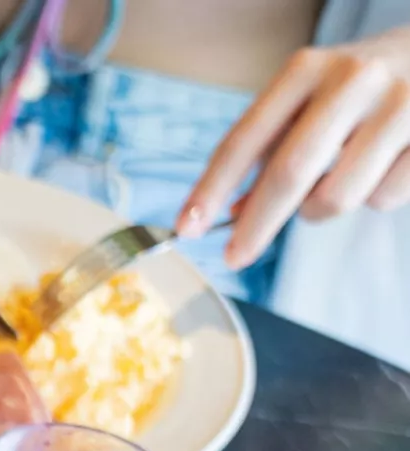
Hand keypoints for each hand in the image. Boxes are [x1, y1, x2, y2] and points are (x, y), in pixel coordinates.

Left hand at [180, 28, 409, 267]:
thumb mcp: (309, 102)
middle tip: (234, 256)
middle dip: (256, 225)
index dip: (212, 189)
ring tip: (335, 184)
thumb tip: (235, 213)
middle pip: (290, 172)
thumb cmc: (357, 89)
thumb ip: (271, 151)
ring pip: (338, 195)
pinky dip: (374, 197)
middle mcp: (352, 79)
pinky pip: (384, 198)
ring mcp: (399, 103)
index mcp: (306, 70)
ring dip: (322, 210)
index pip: (245, 140)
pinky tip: (384, 167)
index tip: (186, 227)